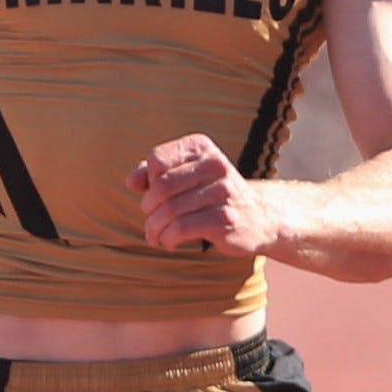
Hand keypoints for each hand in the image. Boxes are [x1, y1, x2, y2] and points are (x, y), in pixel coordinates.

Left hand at [129, 134, 282, 255]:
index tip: (155, 195)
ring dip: (154, 228)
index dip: (148, 180)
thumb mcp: (187, 177)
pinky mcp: (225, 218)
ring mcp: (223, 191)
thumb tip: (131, 181)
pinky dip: (167, 238)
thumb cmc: (213, 196)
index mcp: (203, 148)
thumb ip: (154, 174)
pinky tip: (169, 242)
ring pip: (169, 210)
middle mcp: (216, 164)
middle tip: (152, 219)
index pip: (158, 160)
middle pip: (161, 187)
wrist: (259, 218)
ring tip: (155, 236)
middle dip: (148, 207)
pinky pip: (181, 228)